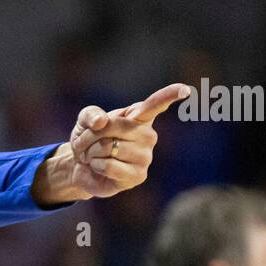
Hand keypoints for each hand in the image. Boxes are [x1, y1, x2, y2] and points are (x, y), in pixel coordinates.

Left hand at [31, 83, 189, 204]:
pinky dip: (97, 166)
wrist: (81, 167)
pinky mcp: (138, 176)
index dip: (169, 95)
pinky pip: (110, 165)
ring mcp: (146, 157)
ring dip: (92, 152)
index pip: (156, 104)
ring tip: (95, 156)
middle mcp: (148, 135)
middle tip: (88, 142)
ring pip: (110, 147)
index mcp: (139, 117)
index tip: (184, 90)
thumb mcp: (84, 121)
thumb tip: (102, 122)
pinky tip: (100, 168)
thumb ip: (91, 115)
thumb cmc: (88, 140)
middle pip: (116, 126)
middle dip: (92, 134)